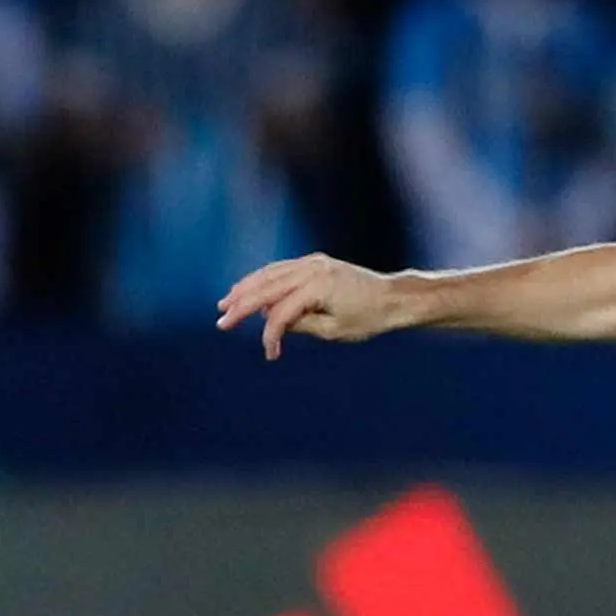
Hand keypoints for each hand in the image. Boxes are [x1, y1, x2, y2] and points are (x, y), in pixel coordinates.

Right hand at [216, 253, 402, 359]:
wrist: (393, 298)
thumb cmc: (369, 318)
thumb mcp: (334, 330)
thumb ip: (301, 324)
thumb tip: (271, 318)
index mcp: (319, 286)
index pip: (282, 312)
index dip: (271, 334)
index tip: (271, 353)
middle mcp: (313, 268)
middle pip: (267, 287)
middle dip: (242, 304)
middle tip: (222, 320)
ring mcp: (313, 262)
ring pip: (269, 274)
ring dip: (246, 288)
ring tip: (227, 303)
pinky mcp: (314, 262)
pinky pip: (280, 269)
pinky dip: (262, 279)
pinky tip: (248, 289)